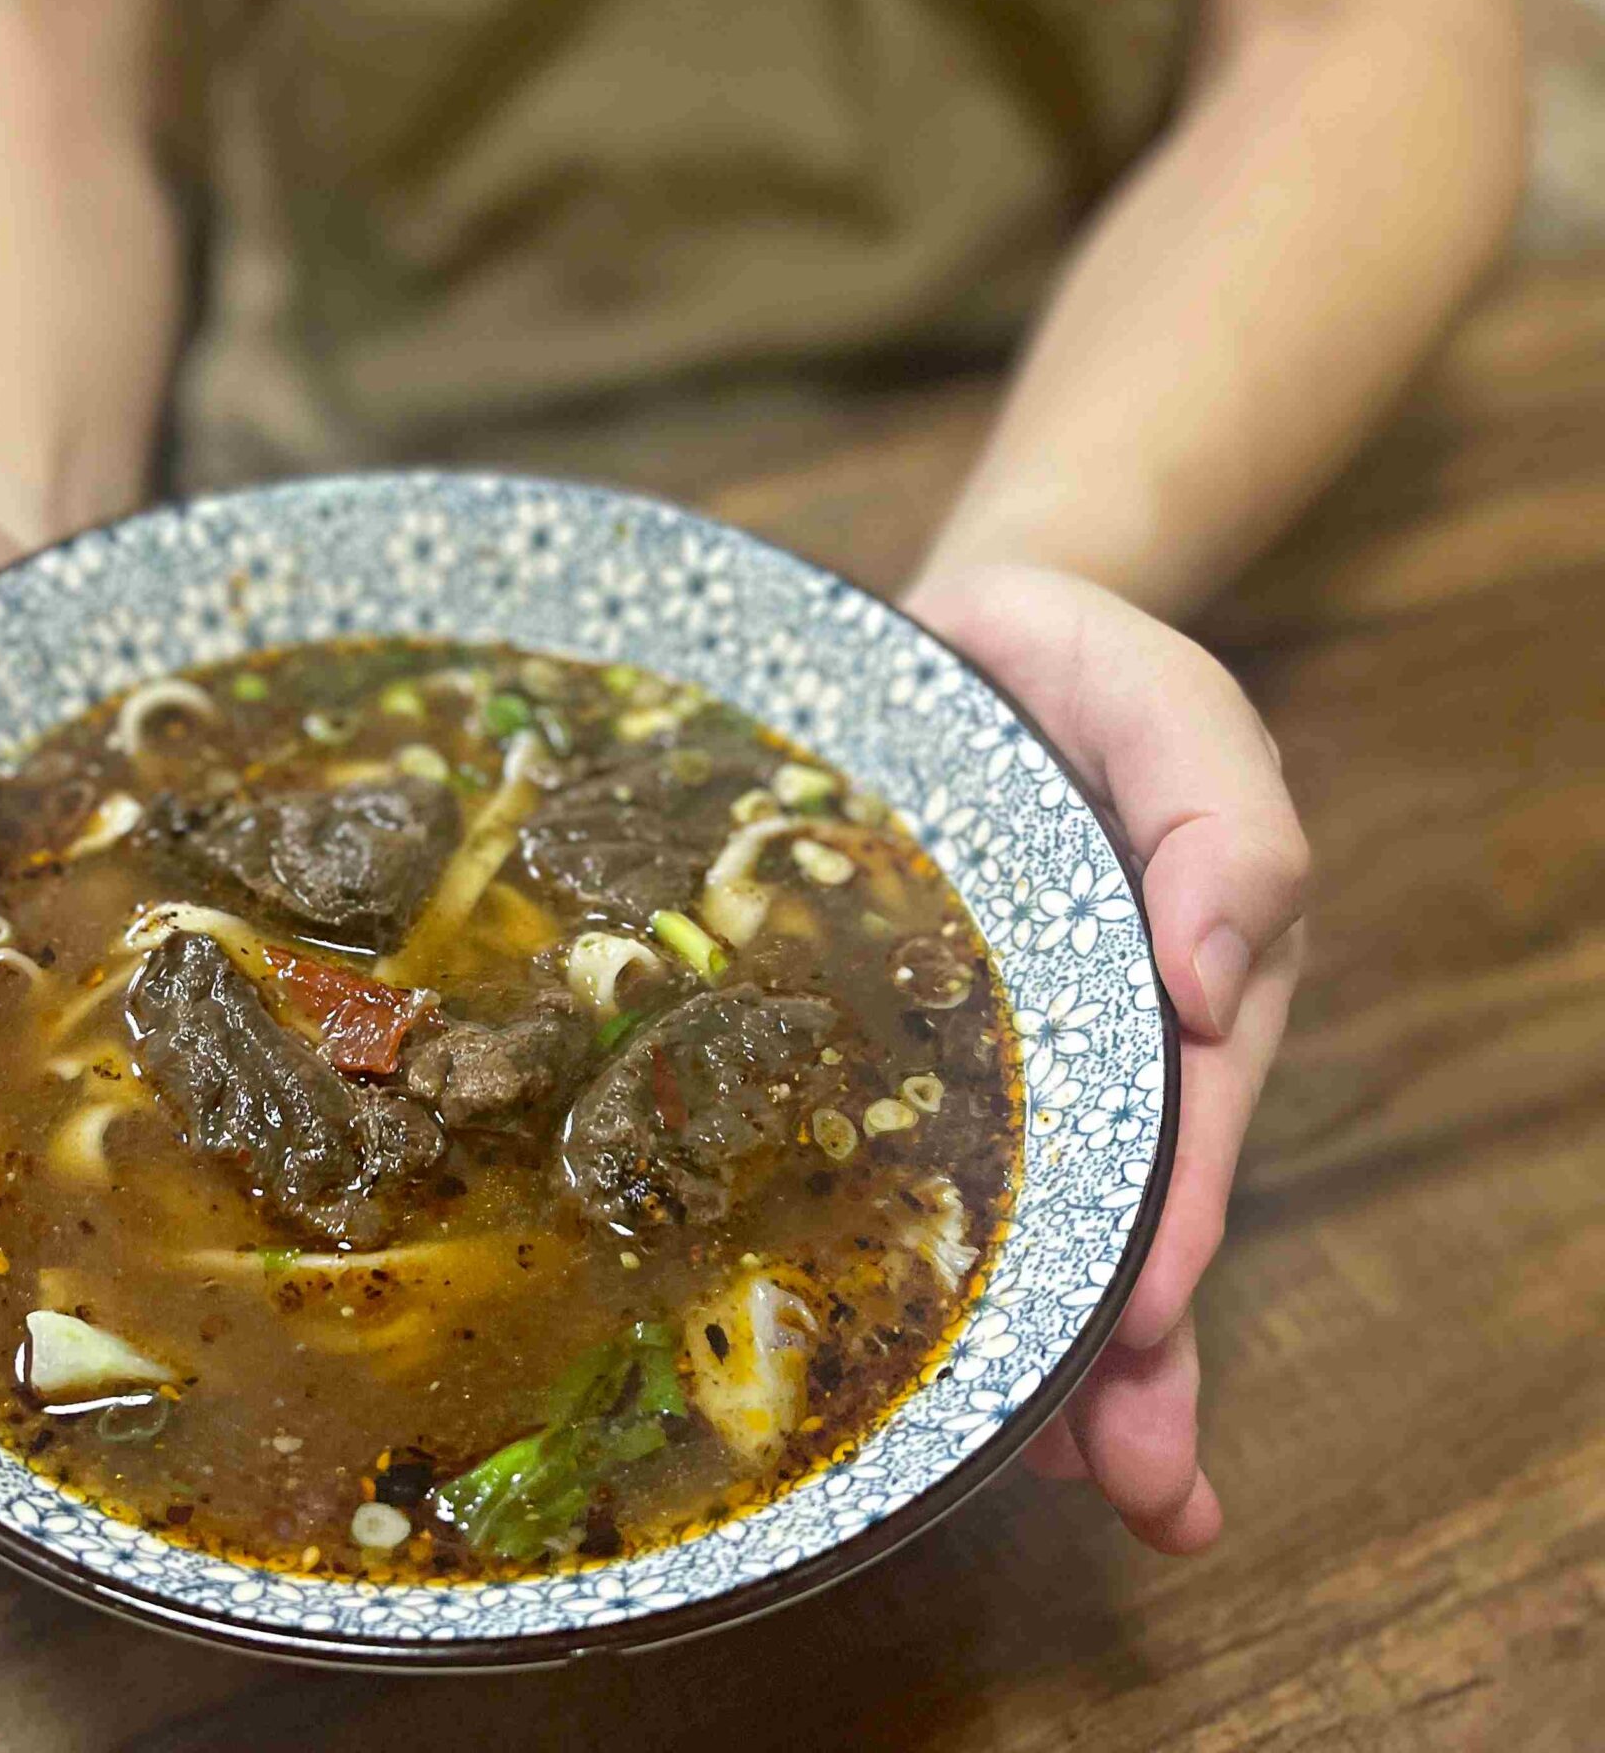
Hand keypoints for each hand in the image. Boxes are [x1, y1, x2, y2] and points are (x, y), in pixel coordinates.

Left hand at [902, 564, 1308, 1554]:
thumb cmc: (1082, 678)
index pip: (1186, 1131)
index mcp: (1175, 987)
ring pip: (1040, 1228)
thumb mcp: (1173, 710)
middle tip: (1135, 1486)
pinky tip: (909, 1364)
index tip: (1139, 1325)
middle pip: (1132, 1220)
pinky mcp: (911, 1051)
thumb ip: (1220, 823)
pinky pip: (930, 1165)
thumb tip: (1216, 976)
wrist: (957, 642)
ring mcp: (1006, 1061)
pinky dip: (934, 1263)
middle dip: (1138, 1359)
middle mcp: (1102, 1048)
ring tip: (1060, 1487)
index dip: (1167, 1231)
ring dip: (1059, 1364)